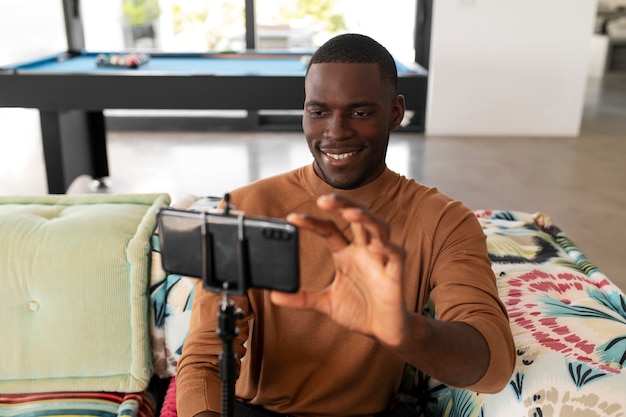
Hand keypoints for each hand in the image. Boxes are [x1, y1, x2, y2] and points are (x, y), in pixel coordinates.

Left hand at [270, 193, 408, 346]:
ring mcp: (380, 260)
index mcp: (346, 253)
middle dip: (343, 204)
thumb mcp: (326, 304)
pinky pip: (396, 255)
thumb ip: (302, 298)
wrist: (383, 331)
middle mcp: (363, 251)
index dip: (312, 222)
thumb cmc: (359, 310)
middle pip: (357, 216)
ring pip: (378, 228)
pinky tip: (376, 246)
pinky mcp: (395, 275)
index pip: (329, 228)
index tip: (292, 218)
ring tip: (350, 213)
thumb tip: (274, 296)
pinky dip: (388, 248)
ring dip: (366, 218)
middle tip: (323, 200)